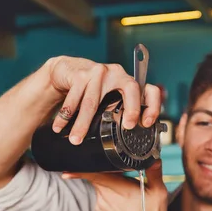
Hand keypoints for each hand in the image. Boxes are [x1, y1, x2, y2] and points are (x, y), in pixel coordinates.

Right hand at [46, 56, 160, 144]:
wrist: (68, 70)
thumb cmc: (93, 91)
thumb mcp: (109, 99)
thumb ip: (119, 112)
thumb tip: (129, 140)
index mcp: (129, 84)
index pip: (150, 90)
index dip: (152, 106)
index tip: (146, 123)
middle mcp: (118, 74)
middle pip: (130, 90)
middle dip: (131, 109)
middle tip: (127, 127)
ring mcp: (99, 72)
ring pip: (93, 102)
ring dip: (82, 124)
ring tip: (75, 140)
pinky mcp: (81, 73)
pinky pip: (73, 99)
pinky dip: (65, 116)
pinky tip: (59, 127)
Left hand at [63, 161, 173, 210]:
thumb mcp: (158, 192)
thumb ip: (154, 172)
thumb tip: (154, 158)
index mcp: (117, 188)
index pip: (93, 174)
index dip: (80, 170)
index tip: (68, 168)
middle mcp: (105, 197)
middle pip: (98, 178)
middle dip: (108, 173)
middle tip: (123, 176)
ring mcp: (101, 206)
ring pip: (101, 188)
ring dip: (110, 185)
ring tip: (128, 192)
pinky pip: (102, 198)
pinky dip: (110, 195)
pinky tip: (124, 202)